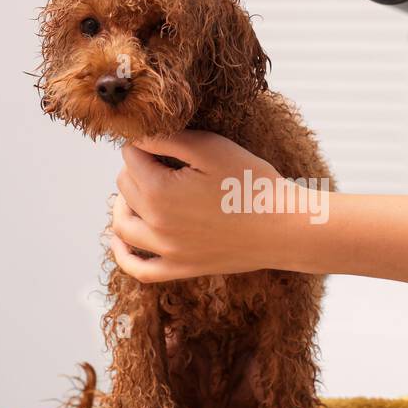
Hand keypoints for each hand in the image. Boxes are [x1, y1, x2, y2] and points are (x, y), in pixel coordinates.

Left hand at [109, 130, 293, 282]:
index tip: (167, 142)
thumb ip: (167, 139)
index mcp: (159, 191)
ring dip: (124, 203)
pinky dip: (123, 254)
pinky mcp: (180, 268)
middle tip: (165, 160)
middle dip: (137, 168)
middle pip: (124, 187)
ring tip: (140, 190)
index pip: (130, 157)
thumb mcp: (211, 147)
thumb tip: (137, 138)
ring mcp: (167, 251)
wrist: (285, 228)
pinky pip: (138, 269)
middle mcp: (155, 225)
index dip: (146, 142)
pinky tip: (122, 239)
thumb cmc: (252, 183)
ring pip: (122, 225)